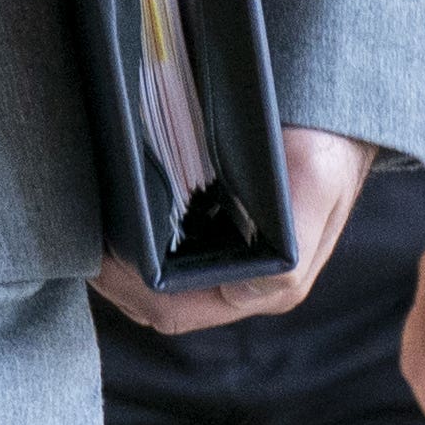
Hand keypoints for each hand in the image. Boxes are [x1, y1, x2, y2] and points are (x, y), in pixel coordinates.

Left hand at [93, 126, 373, 335]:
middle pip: (159, 304)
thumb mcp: (315, 181)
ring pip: (159, 283)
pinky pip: (167, 253)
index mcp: (267, 286)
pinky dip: (137, 240)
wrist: (342, 114)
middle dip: (115, 280)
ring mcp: (232, 262)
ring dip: (122, 264)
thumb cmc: (329, 145)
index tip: (97, 252)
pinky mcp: (222, 235)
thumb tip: (254, 288)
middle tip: (82, 239)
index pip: (175, 310)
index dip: (127, 289)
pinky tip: (118, 213)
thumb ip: (290, 245)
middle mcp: (246, 285)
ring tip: (94, 227)